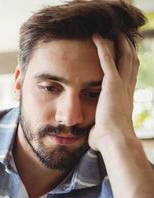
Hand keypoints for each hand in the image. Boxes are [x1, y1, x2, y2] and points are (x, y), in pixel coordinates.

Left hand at [88, 33, 138, 150]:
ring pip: (123, 58)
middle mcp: (126, 90)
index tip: (125, 56)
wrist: (114, 141)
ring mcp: (120, 85)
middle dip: (127, 49)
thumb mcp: (101, 132)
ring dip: (118, 44)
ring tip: (112, 32)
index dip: (128, 65)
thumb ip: (97, 129)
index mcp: (125, 100)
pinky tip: (97, 38)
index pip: (129, 77)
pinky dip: (103, 47)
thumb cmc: (106, 141)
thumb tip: (91, 138)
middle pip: (131, 63)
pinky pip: (107, 60)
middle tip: (123, 37)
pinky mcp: (112, 84)